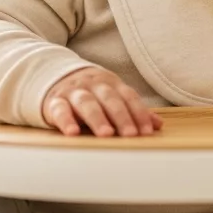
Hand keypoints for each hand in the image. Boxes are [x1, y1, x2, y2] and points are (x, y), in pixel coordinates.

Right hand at [42, 66, 163, 136]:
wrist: (53, 78)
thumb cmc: (91, 93)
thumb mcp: (112, 97)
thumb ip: (132, 110)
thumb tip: (158, 124)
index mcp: (111, 83)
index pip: (128, 96)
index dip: (139, 113)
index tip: (147, 132)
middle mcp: (93, 85)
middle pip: (110, 99)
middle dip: (122, 117)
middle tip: (130, 135)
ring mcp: (73, 92)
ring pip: (87, 103)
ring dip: (97, 118)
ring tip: (106, 134)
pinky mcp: (54, 102)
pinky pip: (60, 110)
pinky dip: (66, 121)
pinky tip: (73, 133)